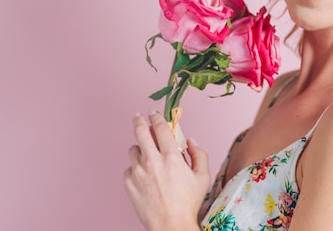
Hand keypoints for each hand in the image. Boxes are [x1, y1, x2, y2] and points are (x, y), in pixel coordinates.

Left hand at [124, 111, 209, 230]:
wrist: (170, 225)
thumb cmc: (188, 203)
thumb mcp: (203, 177)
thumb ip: (199, 154)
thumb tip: (190, 140)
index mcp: (171, 157)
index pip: (160, 127)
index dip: (156, 117)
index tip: (154, 113)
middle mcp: (152, 161)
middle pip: (140, 131)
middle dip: (138, 120)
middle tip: (138, 116)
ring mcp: (138, 173)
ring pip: (133, 149)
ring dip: (139, 147)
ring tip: (146, 153)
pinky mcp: (129, 184)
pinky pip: (129, 169)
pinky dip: (136, 168)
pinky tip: (145, 175)